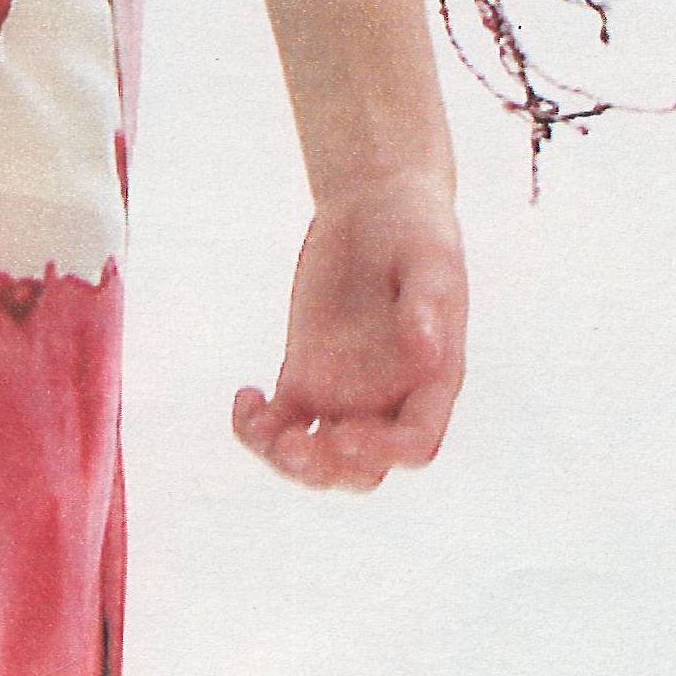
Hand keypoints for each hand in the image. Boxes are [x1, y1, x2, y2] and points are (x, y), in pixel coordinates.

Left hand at [231, 168, 466, 489]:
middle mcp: (389, 397)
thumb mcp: (428, 258)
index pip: (415, 442)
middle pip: (362, 469)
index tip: (345, 434)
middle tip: (295, 442)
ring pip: (317, 456)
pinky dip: (256, 427)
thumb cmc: (414, 228)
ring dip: (288, 459)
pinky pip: (280, 422)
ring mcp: (345, 391)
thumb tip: (427, 354)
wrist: (375, 204)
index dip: (383, 452)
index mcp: (431, 380)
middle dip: (329, 470)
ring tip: (260, 428)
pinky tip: (244, 396)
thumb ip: (428, 306)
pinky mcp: (306, 375)